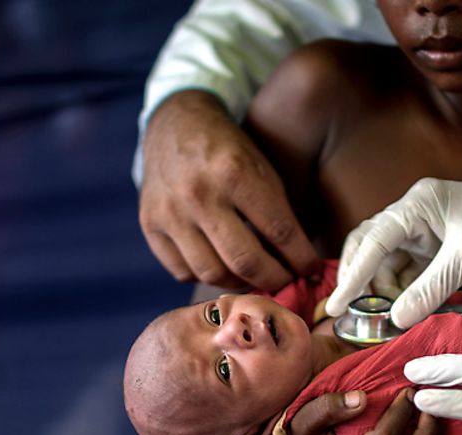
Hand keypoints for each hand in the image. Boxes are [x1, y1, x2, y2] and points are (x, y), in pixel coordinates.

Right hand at [139, 90, 318, 289]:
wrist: (176, 124)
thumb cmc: (230, 151)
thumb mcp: (262, 169)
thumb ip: (278, 215)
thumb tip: (299, 265)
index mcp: (234, 172)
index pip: (278, 230)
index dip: (301, 258)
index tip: (312, 270)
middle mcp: (198, 193)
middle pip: (244, 261)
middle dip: (274, 279)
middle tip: (287, 283)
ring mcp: (169, 211)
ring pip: (212, 273)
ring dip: (240, 283)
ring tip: (255, 276)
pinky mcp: (150, 224)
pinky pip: (182, 271)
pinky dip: (206, 276)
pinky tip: (222, 267)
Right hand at [325, 177, 461, 327]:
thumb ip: (429, 289)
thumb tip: (396, 319)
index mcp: (419, 203)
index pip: (373, 238)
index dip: (352, 274)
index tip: (339, 305)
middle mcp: (415, 212)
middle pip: (370, 245)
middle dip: (360, 279)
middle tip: (352, 313)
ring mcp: (424, 230)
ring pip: (386, 261)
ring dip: (382, 288)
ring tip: (386, 317)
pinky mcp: (435, 247)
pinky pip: (406, 270)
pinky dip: (401, 290)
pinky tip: (403, 309)